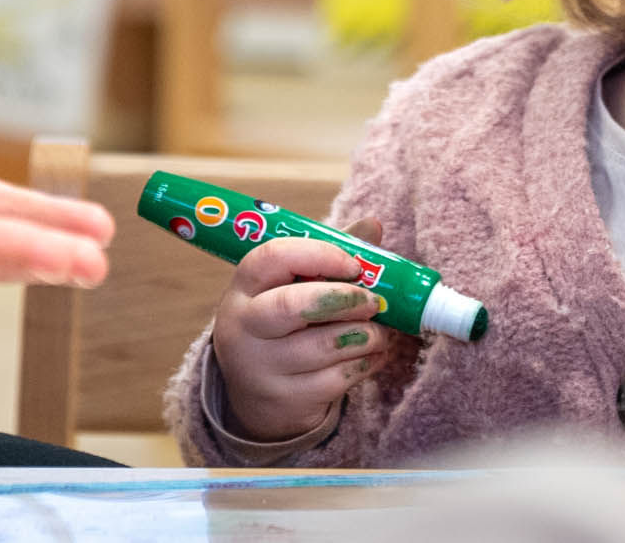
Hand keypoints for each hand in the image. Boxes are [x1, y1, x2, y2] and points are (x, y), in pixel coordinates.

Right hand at [210, 220, 394, 441]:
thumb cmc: (283, 328)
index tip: (353, 264)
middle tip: (374, 302)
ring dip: (366, 336)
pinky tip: (374, 355)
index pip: (272, 257)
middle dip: (344, 299)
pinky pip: (335, 380)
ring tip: (382, 332)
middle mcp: (242, 326)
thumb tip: (373, 225)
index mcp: (244, 287)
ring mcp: (259, 367)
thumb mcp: (293, 289)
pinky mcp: (284, 399)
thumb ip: (328, 258)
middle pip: (293, 306)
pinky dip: (365, 364)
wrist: (257, 398)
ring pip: (323, 347)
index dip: (318, 255)